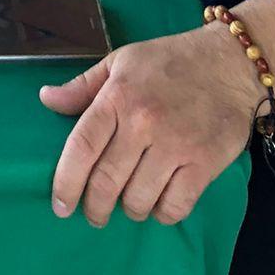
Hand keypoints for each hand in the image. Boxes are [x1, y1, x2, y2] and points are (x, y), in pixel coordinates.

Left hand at [42, 27, 258, 225]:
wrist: (228, 63)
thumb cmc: (169, 61)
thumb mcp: (121, 61)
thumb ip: (83, 85)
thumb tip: (46, 99)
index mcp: (118, 95)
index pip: (82, 146)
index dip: (66, 181)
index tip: (60, 204)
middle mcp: (143, 122)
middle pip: (106, 182)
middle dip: (95, 207)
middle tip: (95, 213)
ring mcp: (175, 145)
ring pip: (138, 200)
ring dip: (130, 209)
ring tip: (131, 201)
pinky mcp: (203, 164)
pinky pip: (174, 207)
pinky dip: (162, 213)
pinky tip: (160, 201)